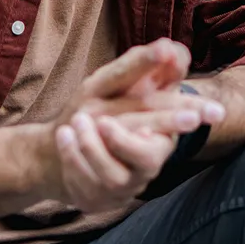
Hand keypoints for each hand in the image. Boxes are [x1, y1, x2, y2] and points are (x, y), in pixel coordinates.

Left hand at [43, 40, 224, 211]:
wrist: (65, 146)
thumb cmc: (106, 109)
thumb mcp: (123, 83)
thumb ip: (145, 67)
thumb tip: (170, 47)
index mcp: (162, 131)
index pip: (177, 125)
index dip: (179, 118)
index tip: (180, 112)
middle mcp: (148, 161)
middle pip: (146, 158)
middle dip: (125, 142)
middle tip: (103, 123)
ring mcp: (123, 183)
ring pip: (113, 175)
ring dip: (91, 147)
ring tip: (75, 121)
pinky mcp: (97, 196)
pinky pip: (85, 183)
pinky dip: (72, 156)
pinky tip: (64, 134)